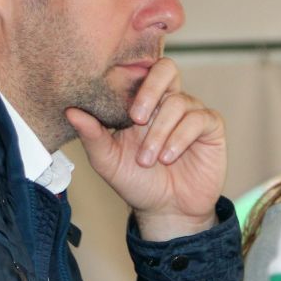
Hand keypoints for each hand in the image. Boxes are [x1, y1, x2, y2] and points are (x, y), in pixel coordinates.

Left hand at [65, 57, 224, 240]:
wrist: (165, 211)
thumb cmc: (135, 182)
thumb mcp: (107, 161)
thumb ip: (91, 135)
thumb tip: (70, 111)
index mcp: (141, 103)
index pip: (140, 71)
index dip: (130, 77)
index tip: (118, 106)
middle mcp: (167, 102)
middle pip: (166, 68)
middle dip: (150, 90)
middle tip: (136, 118)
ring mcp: (191, 113)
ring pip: (178, 103)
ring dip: (160, 132)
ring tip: (148, 160)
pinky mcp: (210, 128)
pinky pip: (199, 119)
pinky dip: (180, 138)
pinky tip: (168, 157)